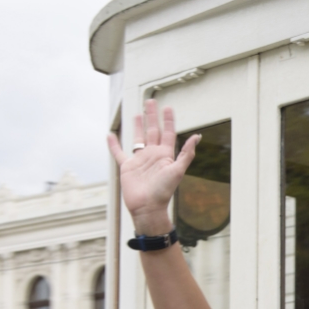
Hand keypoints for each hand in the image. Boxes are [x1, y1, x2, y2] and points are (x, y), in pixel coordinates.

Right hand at [105, 99, 200, 235]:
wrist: (148, 207)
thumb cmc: (164, 191)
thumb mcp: (178, 170)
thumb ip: (187, 153)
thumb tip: (197, 136)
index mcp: (165, 155)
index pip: (168, 133)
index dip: (168, 120)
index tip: (167, 107)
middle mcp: (153, 155)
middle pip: (153, 131)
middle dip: (152, 116)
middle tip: (151, 102)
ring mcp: (140, 160)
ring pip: (138, 138)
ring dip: (138, 126)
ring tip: (138, 114)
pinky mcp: (127, 167)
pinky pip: (119, 153)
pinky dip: (114, 144)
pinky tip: (111, 135)